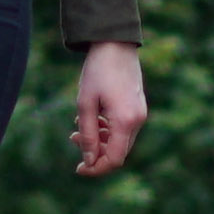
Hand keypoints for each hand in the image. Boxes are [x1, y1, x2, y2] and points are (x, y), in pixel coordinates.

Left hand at [72, 41, 147, 177]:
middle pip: (117, 152)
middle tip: (73, 139)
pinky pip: (123, 129)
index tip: (78, 169)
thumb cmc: (97, 72)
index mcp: (125, 121)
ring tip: (77, 128)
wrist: (115, 45)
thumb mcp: (85, 104)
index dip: (96, 169)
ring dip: (99, 140)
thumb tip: (88, 161)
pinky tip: (92, 118)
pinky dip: (107, 130)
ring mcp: (140, 114)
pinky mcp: (138, 108)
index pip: (114, 159)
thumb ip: (87, 134)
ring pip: (120, 141)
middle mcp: (138, 121)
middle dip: (95, 153)